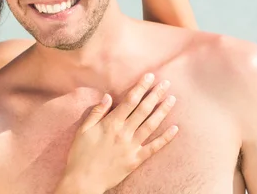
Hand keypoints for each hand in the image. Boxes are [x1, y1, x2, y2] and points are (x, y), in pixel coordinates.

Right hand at [58, 73, 177, 192]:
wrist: (84, 180)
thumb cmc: (80, 154)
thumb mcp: (83, 129)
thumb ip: (97, 112)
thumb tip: (108, 97)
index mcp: (111, 123)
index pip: (130, 101)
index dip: (140, 87)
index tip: (150, 77)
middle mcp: (124, 133)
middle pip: (143, 110)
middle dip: (155, 95)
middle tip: (166, 83)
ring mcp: (132, 147)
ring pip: (151, 125)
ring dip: (163, 111)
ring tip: (172, 99)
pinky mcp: (136, 160)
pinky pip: (154, 147)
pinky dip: (165, 138)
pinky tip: (175, 129)